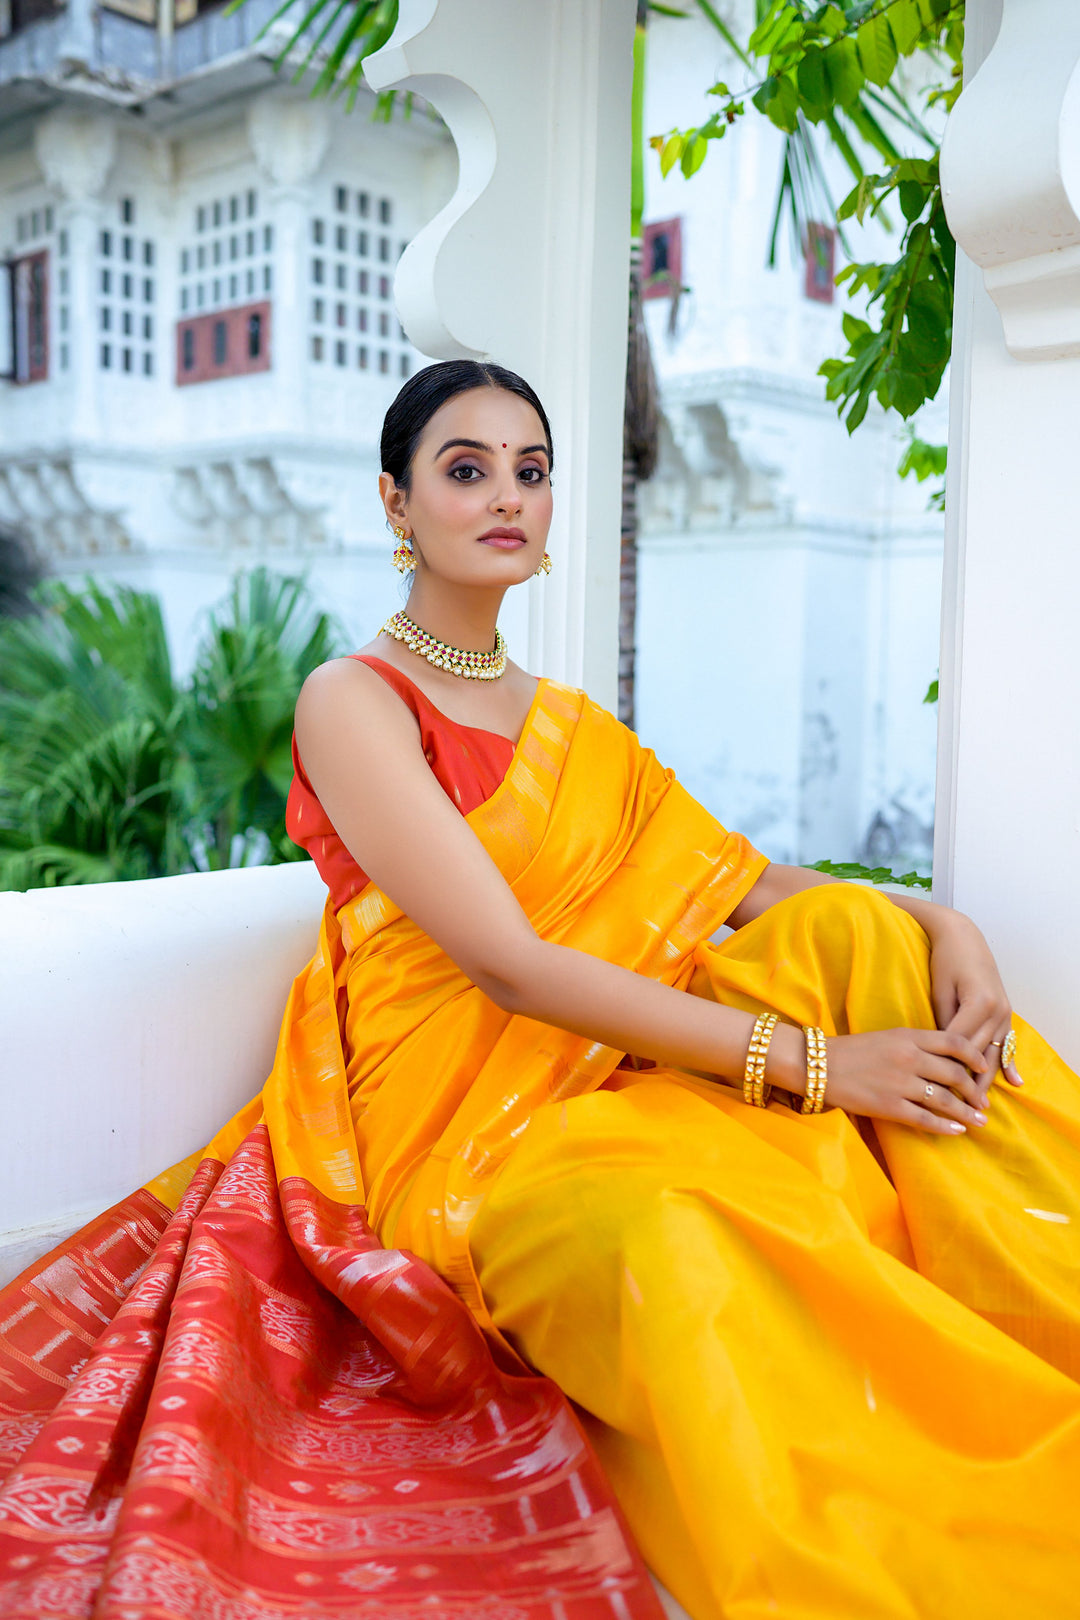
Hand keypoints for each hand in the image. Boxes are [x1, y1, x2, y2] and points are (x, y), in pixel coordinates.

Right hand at [822, 1028, 989, 1134]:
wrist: (819, 1065)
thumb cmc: (853, 1050)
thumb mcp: (888, 1036)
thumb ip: (917, 1044)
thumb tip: (946, 1058)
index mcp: (909, 1037)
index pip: (955, 1042)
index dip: (975, 1056)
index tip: (985, 1068)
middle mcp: (909, 1058)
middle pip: (955, 1074)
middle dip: (975, 1091)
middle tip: (984, 1103)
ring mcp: (900, 1084)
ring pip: (945, 1100)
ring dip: (966, 1113)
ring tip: (979, 1121)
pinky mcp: (889, 1106)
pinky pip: (925, 1119)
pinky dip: (945, 1127)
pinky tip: (957, 1132)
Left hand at [924, 909, 1022, 1101]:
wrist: (963, 938)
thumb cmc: (945, 962)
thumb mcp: (939, 991)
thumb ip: (943, 1023)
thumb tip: (942, 1053)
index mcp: (978, 1003)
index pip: (959, 1044)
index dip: (946, 1068)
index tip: (935, 1091)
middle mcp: (997, 1010)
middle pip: (978, 1053)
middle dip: (966, 1082)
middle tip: (956, 1110)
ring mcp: (1005, 1012)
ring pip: (993, 1053)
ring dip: (986, 1080)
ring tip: (978, 1107)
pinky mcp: (1005, 1013)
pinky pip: (1007, 1043)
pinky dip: (1009, 1063)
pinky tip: (1015, 1083)